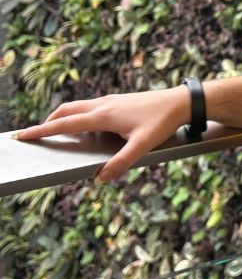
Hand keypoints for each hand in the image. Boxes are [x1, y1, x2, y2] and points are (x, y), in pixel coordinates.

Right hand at [11, 87, 191, 182]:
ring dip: (63, 116)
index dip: (42, 130)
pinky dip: (79, 114)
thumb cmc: (163, 122)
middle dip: (48, 122)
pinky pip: (90, 106)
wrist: (181, 102)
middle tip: (36, 134)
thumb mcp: (143, 145)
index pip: (65, 123)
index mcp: (103, 115)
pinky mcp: (119, 100)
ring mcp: (111, 100)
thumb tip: (101, 179)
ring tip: (57, 130)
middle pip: (66, 110)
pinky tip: (86, 125)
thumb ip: (122, 162)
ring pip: (78, 106)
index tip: (23, 135)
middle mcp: (103, 104)